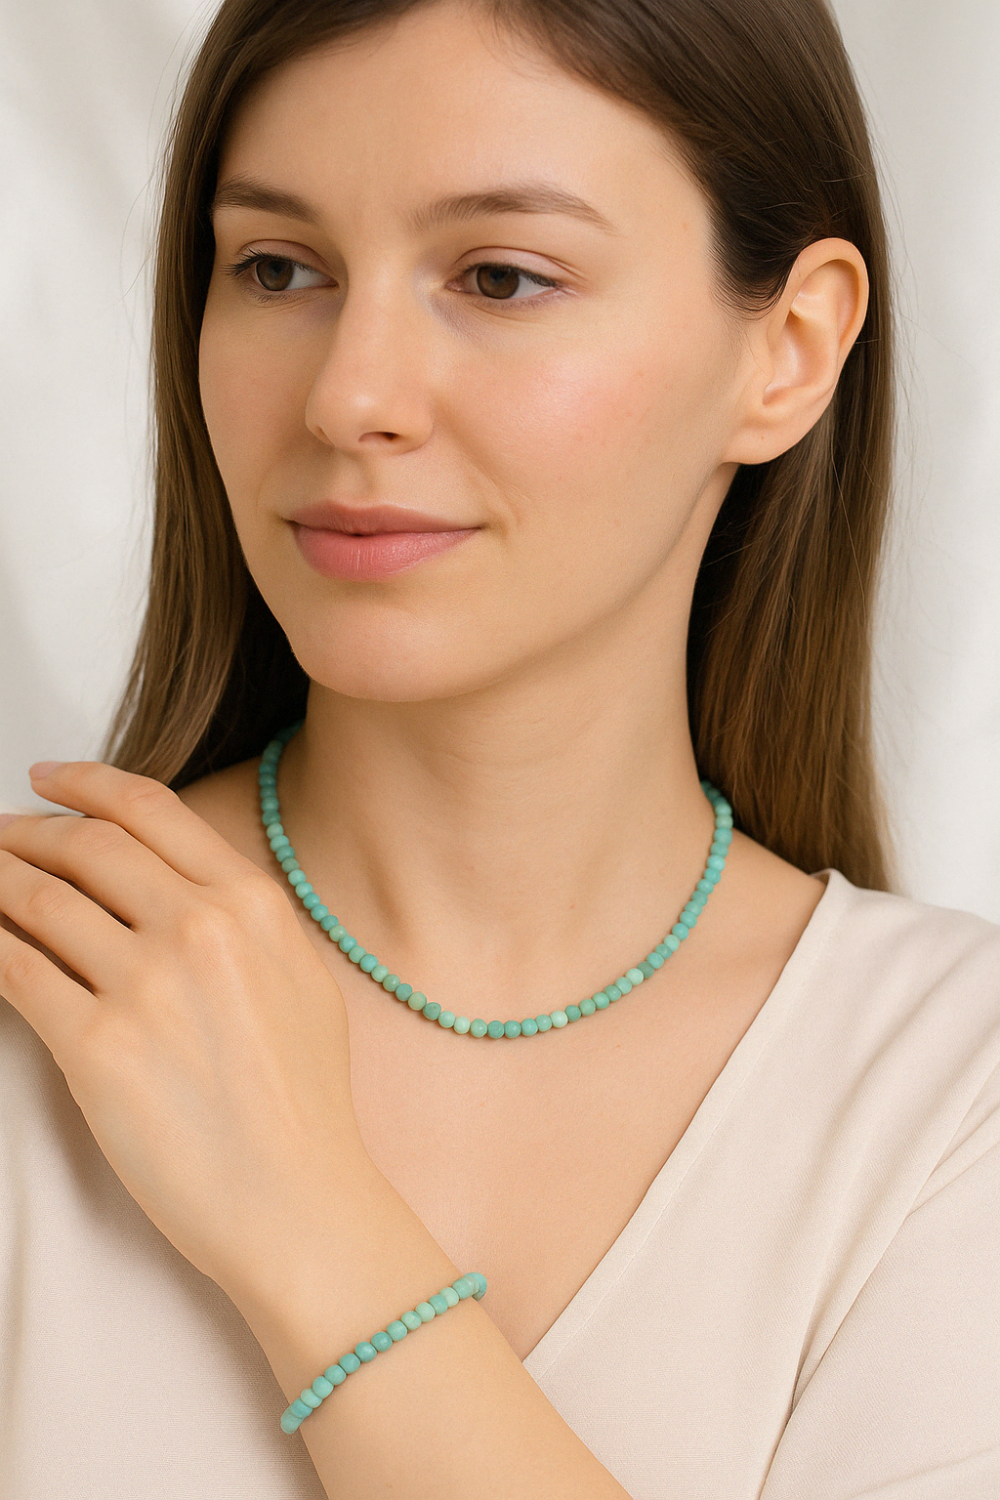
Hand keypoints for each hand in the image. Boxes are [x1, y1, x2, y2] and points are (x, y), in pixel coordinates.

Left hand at [0, 760, 366, 1299]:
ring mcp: (148, 985)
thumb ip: (239, 917)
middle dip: (24, 833)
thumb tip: (164, 882)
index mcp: (253, 904)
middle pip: (85, 845)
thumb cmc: (300, 1102)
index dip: (85, 784)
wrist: (296, 1200)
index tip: (47, 779)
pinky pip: (15, 970)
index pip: (151, 810)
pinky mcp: (98, 1048)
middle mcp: (201, 928)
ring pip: (37, 900)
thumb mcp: (298, 978)